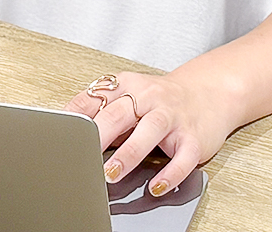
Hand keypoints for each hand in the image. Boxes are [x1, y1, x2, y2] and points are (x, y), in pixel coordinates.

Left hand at [64, 70, 239, 196]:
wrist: (208, 93)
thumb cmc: (160, 100)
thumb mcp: (128, 95)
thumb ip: (99, 108)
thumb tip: (66, 126)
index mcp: (129, 86)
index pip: (98, 98)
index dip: (78, 116)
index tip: (63, 134)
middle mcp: (151, 98)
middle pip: (120, 113)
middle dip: (100, 134)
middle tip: (83, 156)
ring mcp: (173, 117)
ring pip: (150, 131)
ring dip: (129, 153)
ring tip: (111, 173)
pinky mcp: (193, 138)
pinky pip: (183, 157)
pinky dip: (169, 174)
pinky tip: (156, 186)